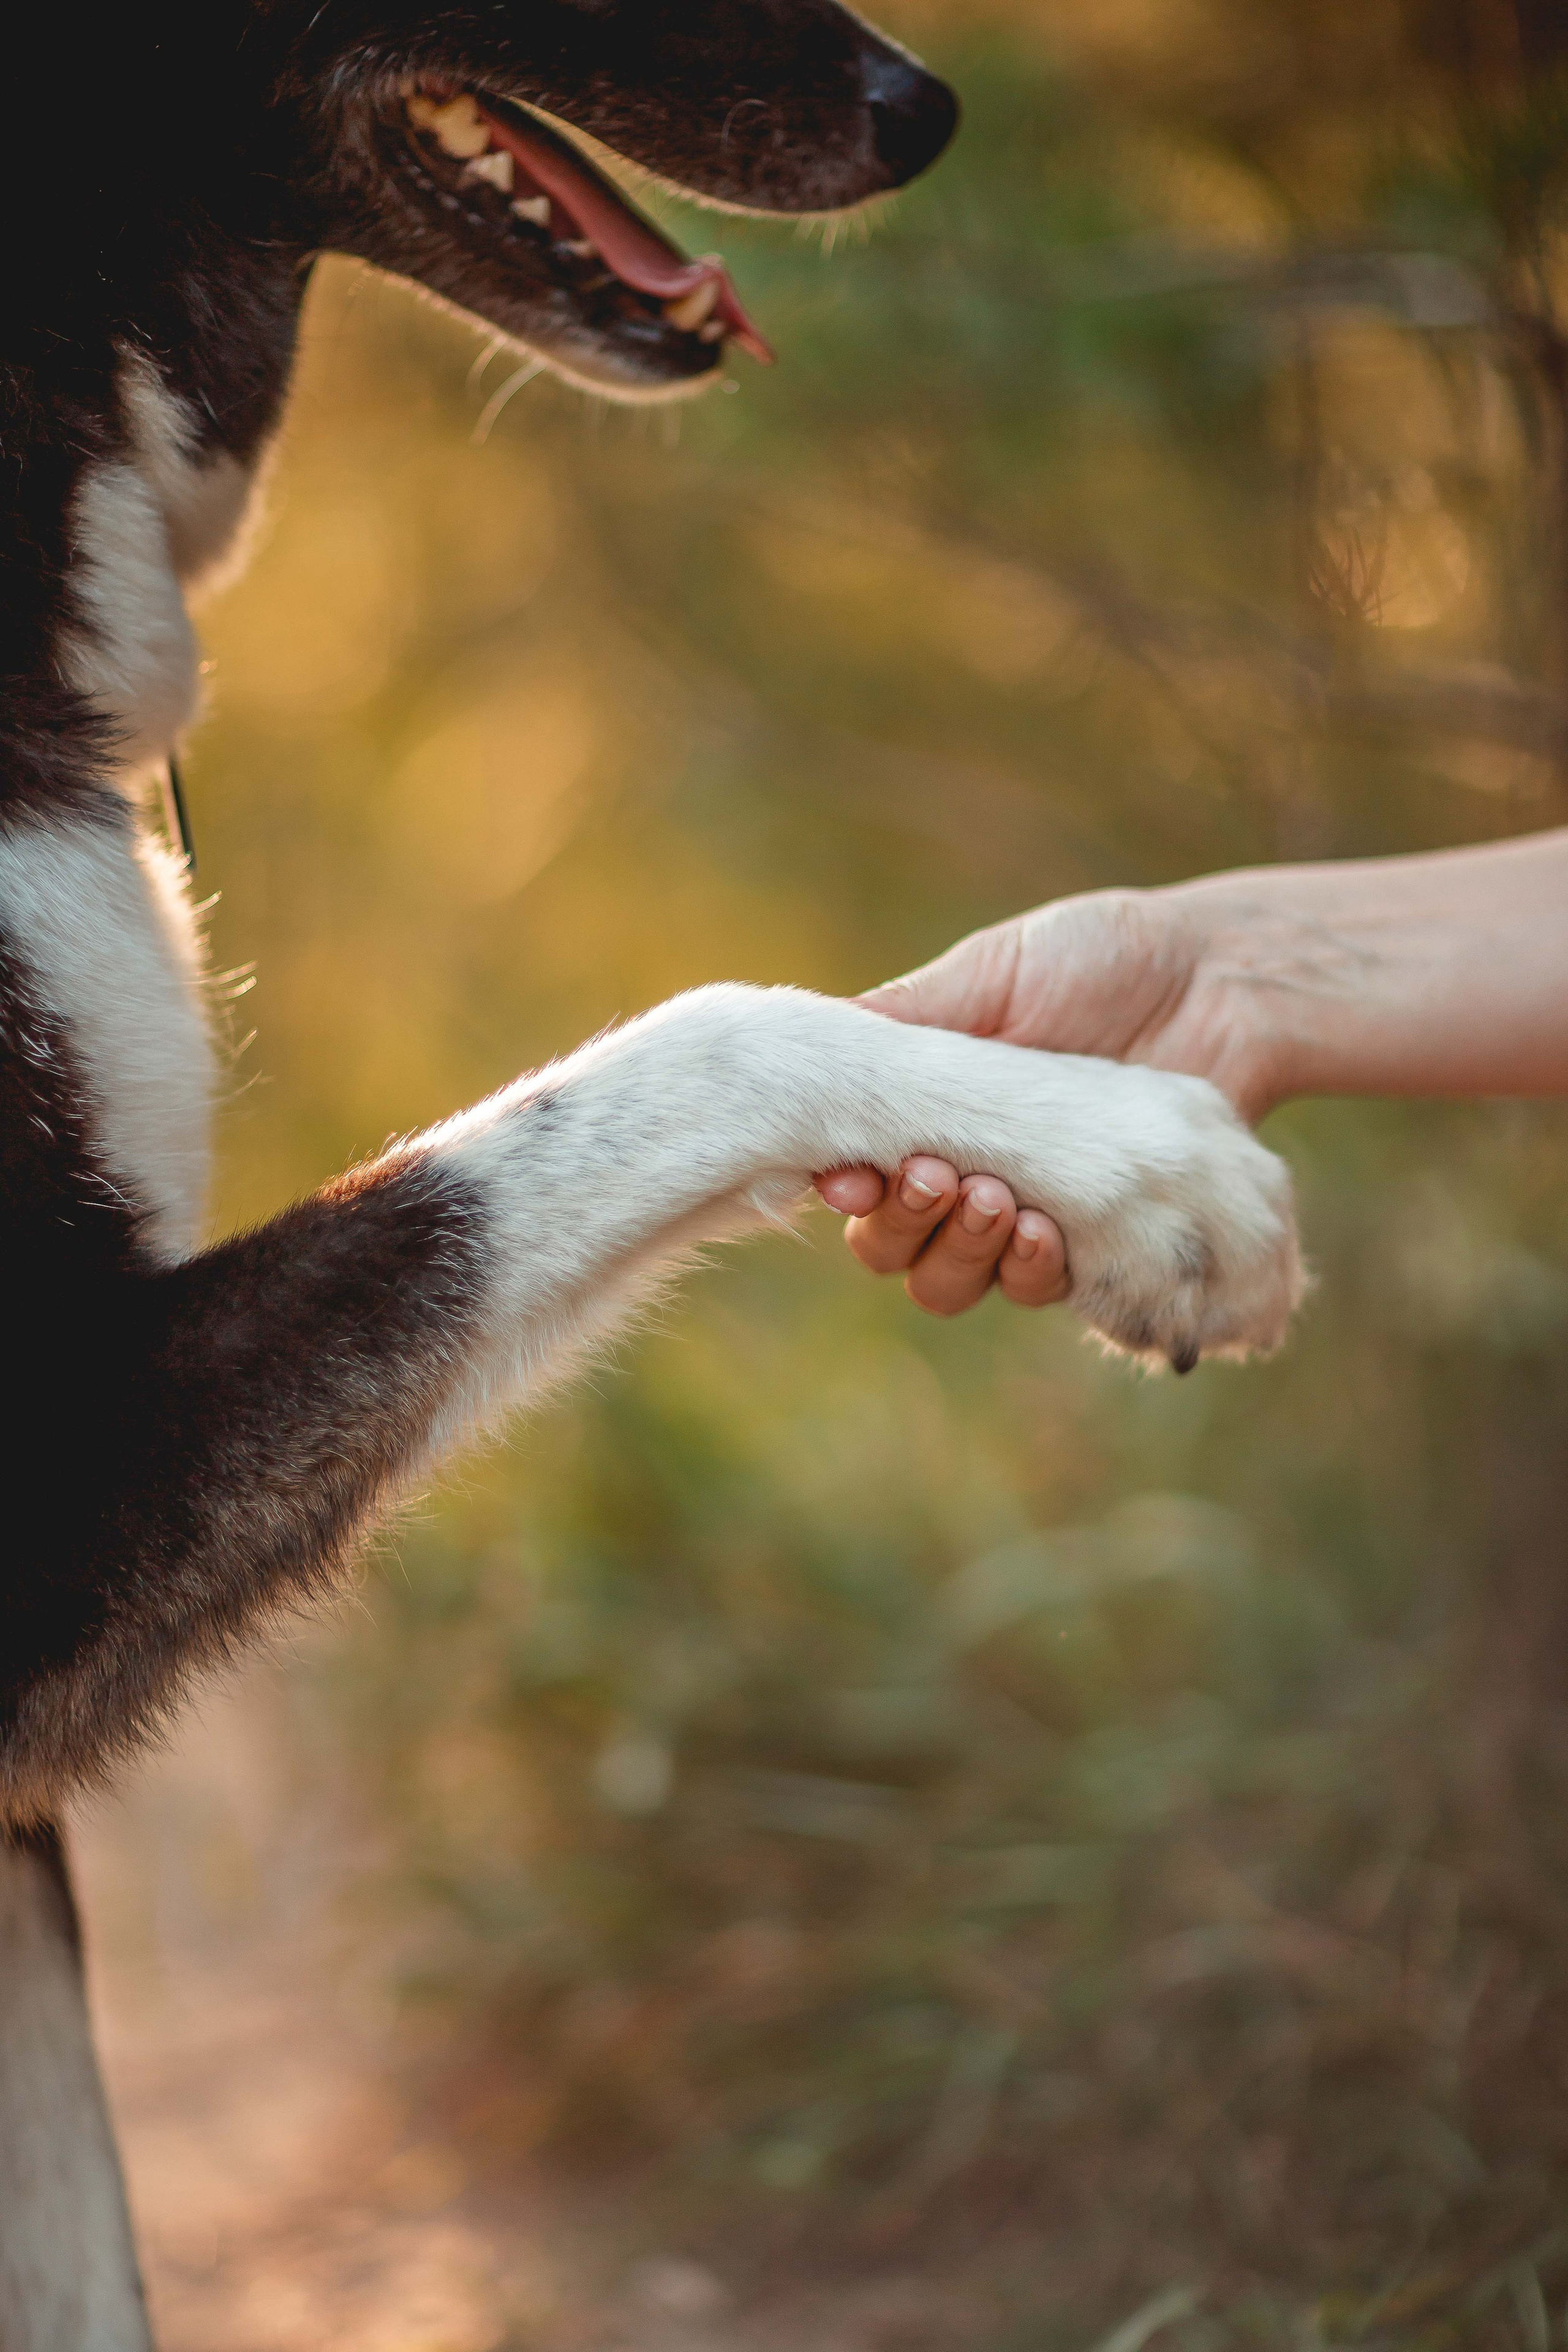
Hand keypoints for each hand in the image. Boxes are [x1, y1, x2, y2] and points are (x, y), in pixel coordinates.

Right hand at [815, 883, 1277, 1313]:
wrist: (1217, 985)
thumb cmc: (1098, 962)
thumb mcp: (994, 973)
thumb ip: (912, 1013)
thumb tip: (814, 1036)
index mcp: (926, 1113)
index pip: (857, 1174)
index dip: (845, 1189)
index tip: (849, 1178)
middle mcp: (964, 1175)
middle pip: (892, 1246)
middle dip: (905, 1223)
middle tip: (940, 1177)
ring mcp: (1027, 1217)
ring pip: (952, 1281)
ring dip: (963, 1253)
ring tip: (1001, 1203)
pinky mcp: (1093, 1247)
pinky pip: (1042, 1290)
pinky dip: (1035, 1272)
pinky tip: (1052, 1235)